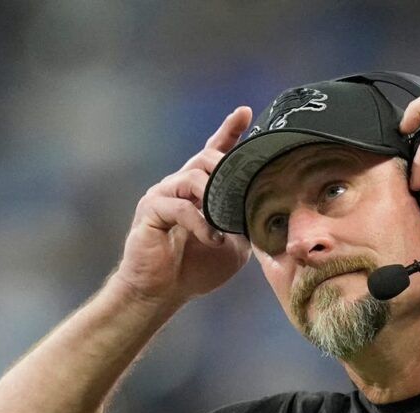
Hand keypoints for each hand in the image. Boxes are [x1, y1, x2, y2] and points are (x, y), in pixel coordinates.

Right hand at [113, 107, 254, 310]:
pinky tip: (212, 238)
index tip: (245, 112)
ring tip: (225, 224)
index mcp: (199, 191)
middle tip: (243, 183)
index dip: (229, 131)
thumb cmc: (195, 269)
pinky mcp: (151, 210)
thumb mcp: (233, 247)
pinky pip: (180, 206)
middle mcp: (179, 186)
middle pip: (205, 159)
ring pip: (193, 177)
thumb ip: (245, 225)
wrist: (161, 292)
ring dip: (215, 198)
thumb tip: (269, 212)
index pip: (214, 152)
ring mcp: (163, 195)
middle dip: (227, 167)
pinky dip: (201, 223)